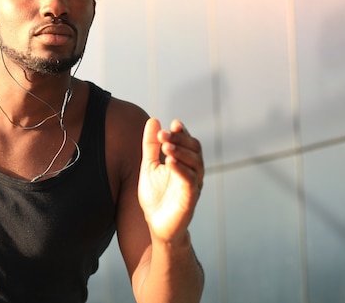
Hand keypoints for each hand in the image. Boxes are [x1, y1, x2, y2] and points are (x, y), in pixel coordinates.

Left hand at [138, 118, 203, 242]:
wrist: (156, 225)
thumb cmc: (155, 195)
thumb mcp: (149, 166)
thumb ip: (151, 145)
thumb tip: (153, 120)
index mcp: (184, 162)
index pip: (188, 142)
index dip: (182, 132)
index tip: (173, 124)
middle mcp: (192, 171)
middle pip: (195, 149)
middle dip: (180, 139)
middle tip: (164, 134)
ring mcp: (193, 185)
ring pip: (195, 163)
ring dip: (181, 152)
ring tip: (166, 145)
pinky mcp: (190, 199)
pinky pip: (190, 181)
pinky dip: (181, 170)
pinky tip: (170, 162)